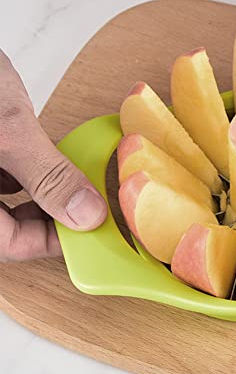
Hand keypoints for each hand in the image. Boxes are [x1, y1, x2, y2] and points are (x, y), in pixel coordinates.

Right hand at [0, 49, 106, 261]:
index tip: (87, 228)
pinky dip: (24, 172)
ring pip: (4, 203)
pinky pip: (1, 176)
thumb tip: (84, 213)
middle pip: (6, 226)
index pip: (8, 243)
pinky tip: (42, 160)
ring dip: (38, 196)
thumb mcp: (8, 130)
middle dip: (46, 217)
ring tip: (69, 184)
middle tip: (82, 208)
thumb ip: (47, 175)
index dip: (51, 240)